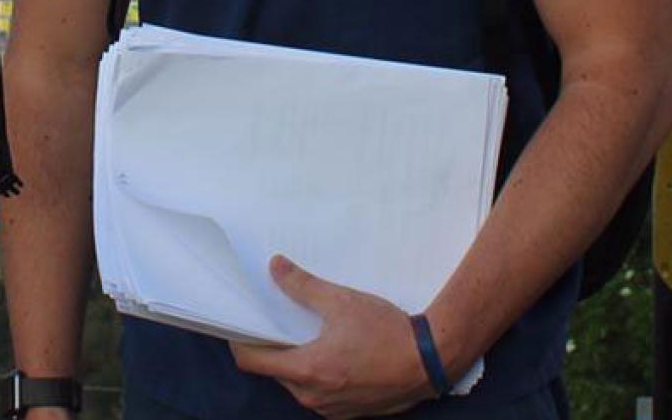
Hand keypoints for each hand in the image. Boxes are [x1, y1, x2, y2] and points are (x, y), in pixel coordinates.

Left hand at [228, 256, 439, 417]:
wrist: (431, 361)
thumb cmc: (387, 332)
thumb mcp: (342, 301)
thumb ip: (303, 286)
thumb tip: (275, 267)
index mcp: (307, 371)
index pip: (251, 362)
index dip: (240, 340)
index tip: (240, 322)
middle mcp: (313, 397)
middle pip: (273, 373)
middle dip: (271, 348)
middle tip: (276, 321)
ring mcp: (331, 410)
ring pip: (296, 385)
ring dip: (295, 363)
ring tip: (306, 335)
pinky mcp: (347, 414)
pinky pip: (318, 395)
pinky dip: (316, 376)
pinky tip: (331, 354)